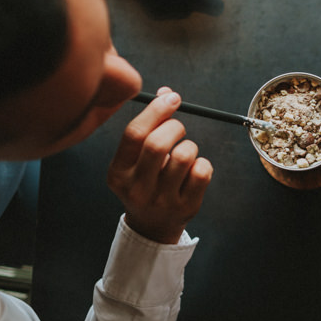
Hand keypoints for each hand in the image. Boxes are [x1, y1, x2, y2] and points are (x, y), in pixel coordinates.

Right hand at [107, 87, 212, 243]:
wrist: (152, 226)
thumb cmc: (145, 182)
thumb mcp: (136, 159)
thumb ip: (149, 125)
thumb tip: (167, 94)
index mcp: (118, 173)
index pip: (134, 134)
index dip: (156, 110)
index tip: (172, 99)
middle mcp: (137, 188)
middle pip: (157, 144)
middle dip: (174, 127)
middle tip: (179, 128)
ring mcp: (161, 200)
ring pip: (184, 156)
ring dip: (189, 146)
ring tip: (185, 154)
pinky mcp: (186, 207)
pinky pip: (202, 172)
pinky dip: (202, 163)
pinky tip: (194, 169)